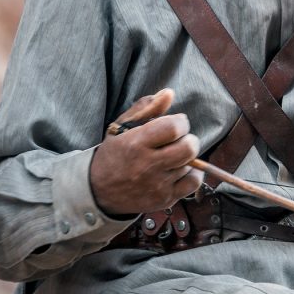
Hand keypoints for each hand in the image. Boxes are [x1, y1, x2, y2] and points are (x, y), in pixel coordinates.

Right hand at [89, 88, 203, 217]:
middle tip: (179, 140)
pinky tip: (180, 170)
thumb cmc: (114, 154)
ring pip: (191, 164)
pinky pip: (193, 184)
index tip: (175, 124)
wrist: (99, 191)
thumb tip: (169, 93)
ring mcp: (157, 185)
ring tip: (172, 156)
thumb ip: (146, 108)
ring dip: (186, 157)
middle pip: (189, 148)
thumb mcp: (123, 127)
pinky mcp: (164, 199)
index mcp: (136, 143)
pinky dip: (192, 175)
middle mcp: (148, 165)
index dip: (180, 122)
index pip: (174, 127)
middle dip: (189, 139)